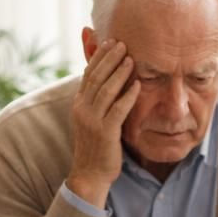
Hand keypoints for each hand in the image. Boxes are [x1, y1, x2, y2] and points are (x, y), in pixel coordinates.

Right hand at [67, 39, 138, 204]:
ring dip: (119, 73)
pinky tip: (138, 85)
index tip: (110, 42)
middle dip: (109, 58)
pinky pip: (118, 110)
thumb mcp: (93, 119)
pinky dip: (128, 96)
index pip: (88, 74)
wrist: (90, 174)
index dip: (99, 57)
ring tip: (130, 58)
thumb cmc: (96, 146)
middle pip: (96, 77)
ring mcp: (92, 121)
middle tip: (122, 43)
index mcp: (78, 104)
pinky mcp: (105, 133)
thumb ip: (98, 100)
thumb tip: (104, 81)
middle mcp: (82, 110)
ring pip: (105, 90)